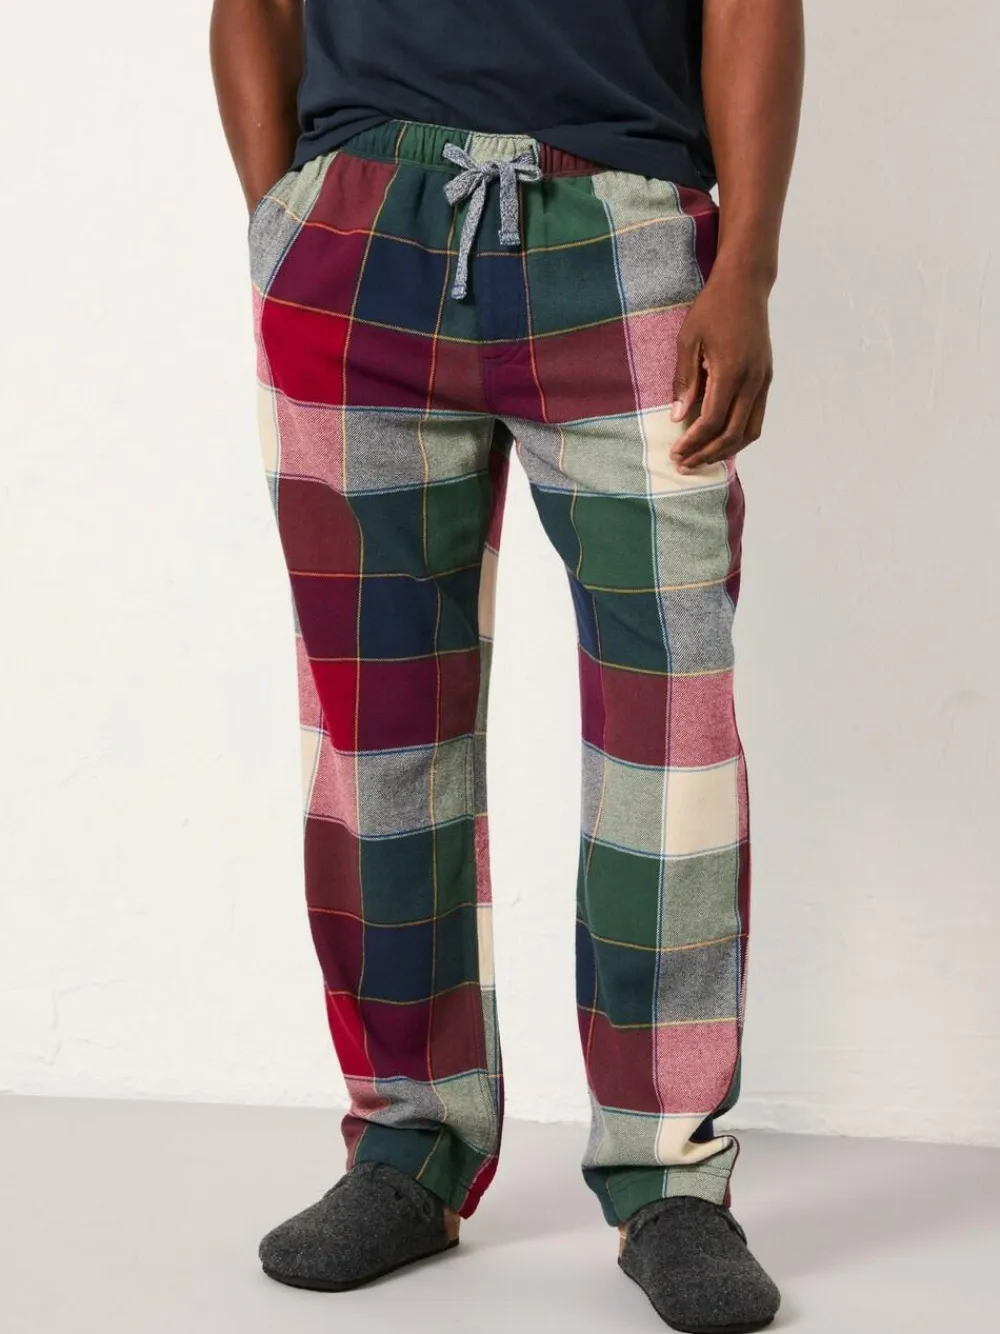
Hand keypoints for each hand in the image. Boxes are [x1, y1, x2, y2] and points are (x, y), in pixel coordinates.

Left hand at [669, 266, 773, 473]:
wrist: (746, 285)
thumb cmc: (712, 308)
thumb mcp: (688, 340)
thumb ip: (684, 380)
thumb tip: (678, 418)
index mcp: (731, 372)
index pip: (712, 421)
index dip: (692, 442)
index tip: (675, 452)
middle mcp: (753, 381)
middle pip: (732, 434)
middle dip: (706, 454)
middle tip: (683, 464)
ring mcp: (763, 381)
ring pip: (750, 432)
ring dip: (725, 450)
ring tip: (701, 458)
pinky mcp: (767, 379)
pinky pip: (756, 418)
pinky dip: (738, 435)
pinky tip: (719, 440)